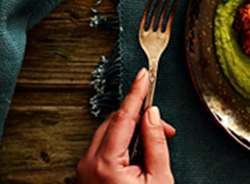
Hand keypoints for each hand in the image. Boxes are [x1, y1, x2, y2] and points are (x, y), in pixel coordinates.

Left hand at [77, 68, 176, 183]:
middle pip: (114, 122)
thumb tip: (152, 114)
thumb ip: (155, 143)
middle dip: (140, 118)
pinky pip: (103, 146)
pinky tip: (138, 155)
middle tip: (164, 128)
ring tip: (153, 147)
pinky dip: (121, 143)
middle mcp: (89, 163)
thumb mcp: (158, 178)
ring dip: (131, 131)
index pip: (123, 117)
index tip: (143, 75)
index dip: (136, 93)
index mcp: (106, 163)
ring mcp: (85, 169)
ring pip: (108, 132)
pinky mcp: (87, 173)